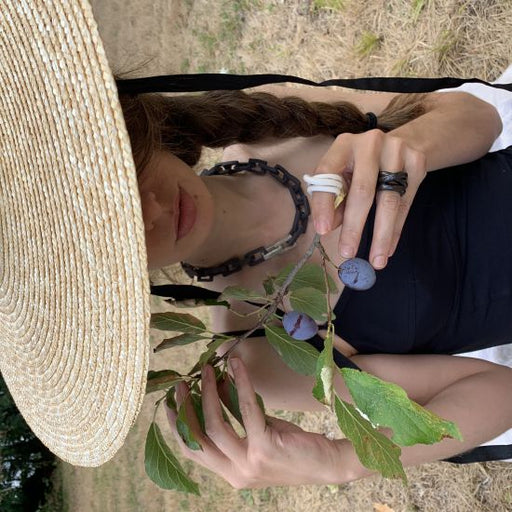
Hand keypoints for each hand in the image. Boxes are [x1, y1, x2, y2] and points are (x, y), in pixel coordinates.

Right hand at [165, 359, 341, 488]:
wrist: (326, 463)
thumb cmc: (291, 448)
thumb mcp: (258, 433)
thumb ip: (235, 417)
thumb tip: (216, 385)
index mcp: (230, 474)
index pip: (194, 451)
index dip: (177, 426)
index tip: (168, 403)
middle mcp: (236, 474)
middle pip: (198, 438)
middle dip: (186, 408)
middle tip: (183, 382)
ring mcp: (250, 463)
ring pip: (215, 425)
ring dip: (209, 393)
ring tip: (208, 369)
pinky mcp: (266, 447)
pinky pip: (246, 409)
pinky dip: (239, 384)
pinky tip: (237, 367)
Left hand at [311, 130, 426, 268]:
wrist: (400, 144)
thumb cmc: (360, 167)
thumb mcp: (342, 177)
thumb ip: (334, 201)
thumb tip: (328, 229)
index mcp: (343, 145)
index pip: (328, 174)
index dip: (324, 204)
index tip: (322, 230)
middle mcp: (370, 143)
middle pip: (363, 191)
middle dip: (354, 226)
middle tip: (347, 253)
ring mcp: (397, 151)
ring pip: (389, 201)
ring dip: (381, 236)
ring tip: (376, 261)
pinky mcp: (417, 163)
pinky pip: (406, 204)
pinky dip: (396, 230)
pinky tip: (389, 249)